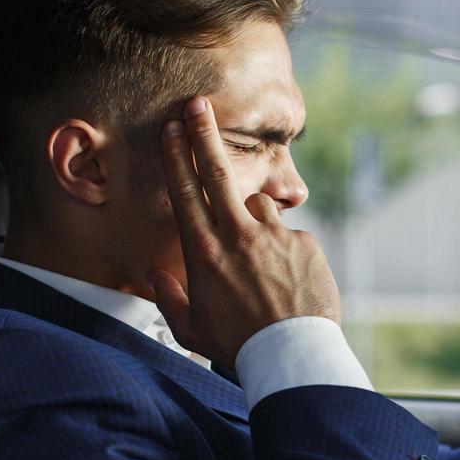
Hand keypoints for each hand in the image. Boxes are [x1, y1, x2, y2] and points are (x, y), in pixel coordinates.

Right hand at [148, 96, 339, 367]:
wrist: (292, 354)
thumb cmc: (238, 345)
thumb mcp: (191, 330)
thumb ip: (169, 298)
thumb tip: (154, 276)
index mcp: (204, 252)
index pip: (185, 193)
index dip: (176, 157)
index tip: (170, 129)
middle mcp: (237, 236)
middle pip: (218, 174)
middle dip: (204, 135)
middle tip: (197, 105)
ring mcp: (274, 236)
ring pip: (260, 207)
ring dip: (256, 222)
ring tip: (261, 264)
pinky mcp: (305, 243)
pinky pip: (291, 236)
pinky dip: (287, 252)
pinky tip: (289, 281)